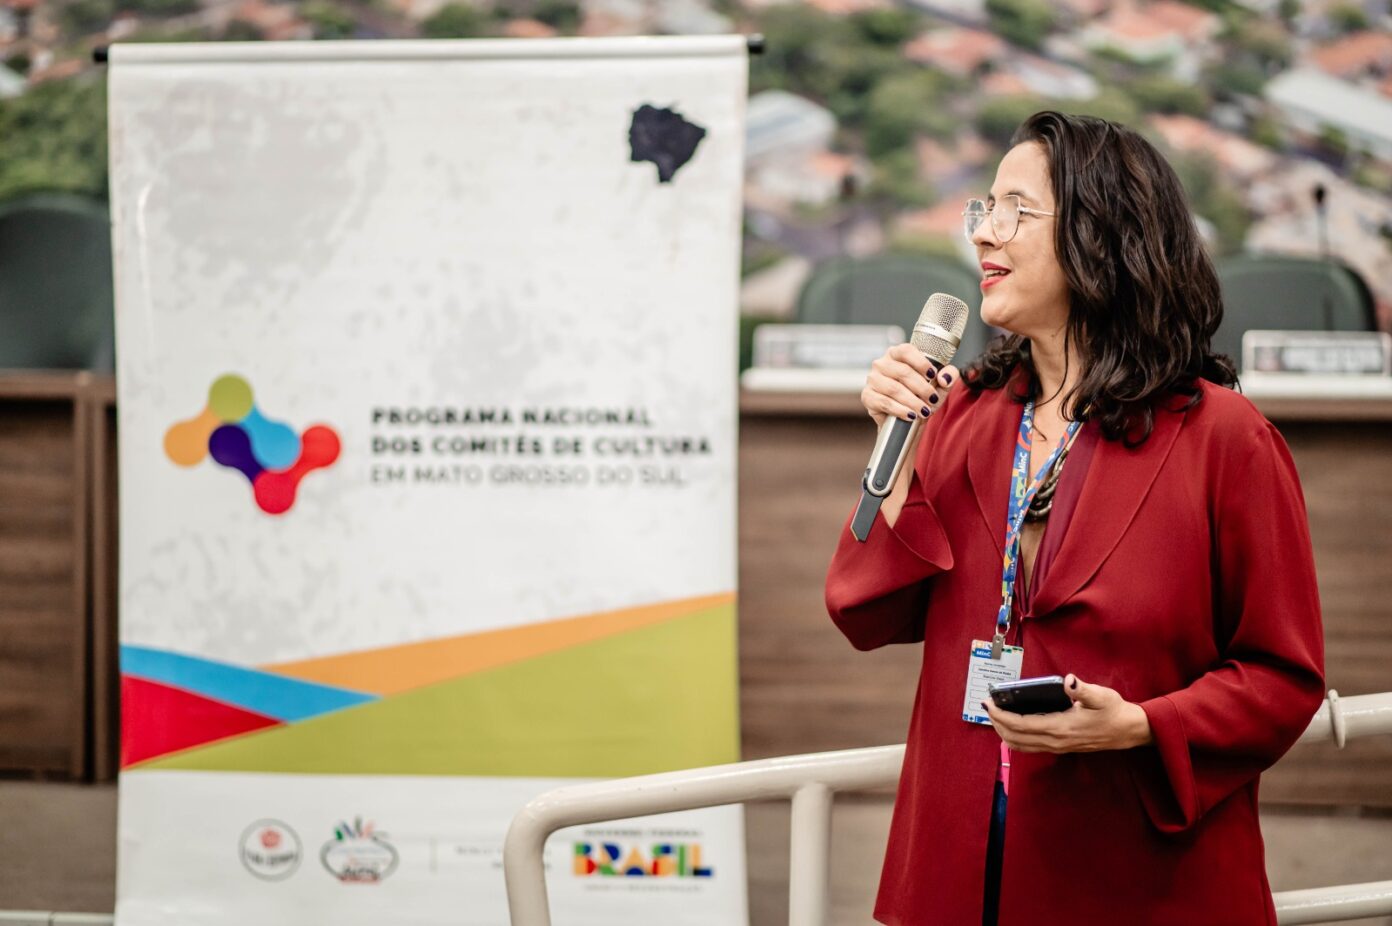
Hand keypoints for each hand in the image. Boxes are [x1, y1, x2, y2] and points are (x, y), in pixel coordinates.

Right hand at [861, 344, 957, 428]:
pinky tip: (911, 415)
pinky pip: (884, 402)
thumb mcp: (940, 385)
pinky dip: (900, 410)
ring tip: (924, 410)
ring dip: (912, 401)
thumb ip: (949, 375)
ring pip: (894, 389)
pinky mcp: (868, 396)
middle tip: (932, 399)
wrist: (907, 420)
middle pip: (902, 372)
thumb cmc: (921, 397)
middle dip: (921, 387)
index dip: (921, 362)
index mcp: (897, 354)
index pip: (906, 351)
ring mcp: (872, 379)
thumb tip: (945, 377)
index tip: (933, 375)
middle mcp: (882, 363)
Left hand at [982, 674, 1153, 753]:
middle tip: (987, 706)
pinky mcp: (1059, 747)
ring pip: (1020, 745)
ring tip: (995, 715)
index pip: (1021, 724)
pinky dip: (1015, 737)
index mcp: (1061, 728)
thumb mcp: (1101, 696)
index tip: (989, 704)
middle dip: (997, 723)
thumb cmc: (1114, 711)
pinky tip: (1012, 725)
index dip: (1001, 715)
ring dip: (1003, 732)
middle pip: (1015, 737)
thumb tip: (1069, 680)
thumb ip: (1083, 690)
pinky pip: (1029, 747)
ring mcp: (1057, 747)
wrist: (1128, 731)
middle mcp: (1055, 741)